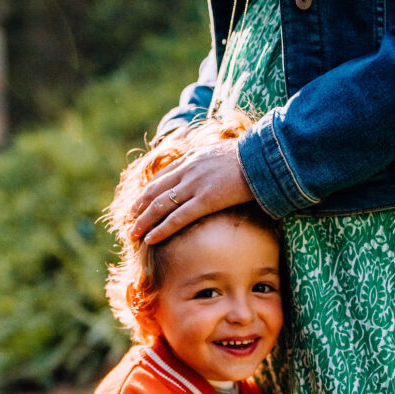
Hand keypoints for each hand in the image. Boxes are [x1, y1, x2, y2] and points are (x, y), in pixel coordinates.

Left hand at [129, 140, 253, 243]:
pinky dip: (161, 229)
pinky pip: (177, 218)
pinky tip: (150, 238)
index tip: (139, 203)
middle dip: (139, 207)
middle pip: (156, 191)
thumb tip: (218, 174)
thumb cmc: (253, 158)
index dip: (148, 191)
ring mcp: (195, 185)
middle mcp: (189, 170)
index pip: (163, 176)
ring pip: (161, 205)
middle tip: (129, 220)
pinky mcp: (206, 200)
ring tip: (133, 234)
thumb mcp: (226, 154)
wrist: (265, 157)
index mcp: (193, 158)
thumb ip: (215, 163)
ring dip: (144, 221)